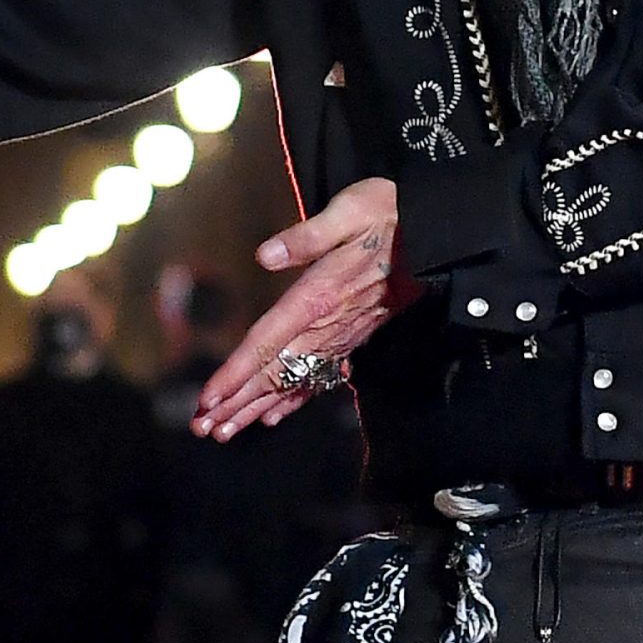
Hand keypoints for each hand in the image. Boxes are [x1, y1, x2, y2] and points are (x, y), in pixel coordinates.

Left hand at [191, 177, 421, 441]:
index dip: (237, 373)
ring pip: (293, 379)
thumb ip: (307, 237)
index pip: (268, 342)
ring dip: (257, 406)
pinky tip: (273, 414)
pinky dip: (294, 398)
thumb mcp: (348, 211)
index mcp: (319, 296)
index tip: (209, 399)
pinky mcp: (354, 335)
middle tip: (203, 429)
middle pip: (274, 371)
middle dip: (237, 402)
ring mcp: (342, 334)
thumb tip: (264, 256)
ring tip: (226, 431)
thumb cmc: (388, 214)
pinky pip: (319, 374)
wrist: (439, 235)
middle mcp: (328, 324)